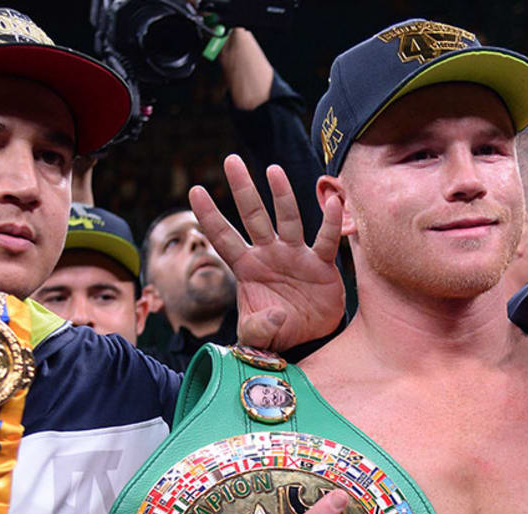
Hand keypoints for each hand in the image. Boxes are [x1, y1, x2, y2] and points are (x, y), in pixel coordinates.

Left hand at [189, 154, 344, 351]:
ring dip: (281, 195)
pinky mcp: (320, 264)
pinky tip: (332, 202)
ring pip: (287, 219)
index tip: (195, 190)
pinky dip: (329, 223)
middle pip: (253, 216)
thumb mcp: (258, 337)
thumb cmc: (277, 331)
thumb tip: (271, 317)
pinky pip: (325, 240)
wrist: (310, 339)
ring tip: (273, 170)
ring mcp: (294, 255)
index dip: (209, 216)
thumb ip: (257, 330)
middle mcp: (268, 254)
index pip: (223, 237)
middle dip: (242, 189)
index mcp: (246, 267)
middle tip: (231, 160)